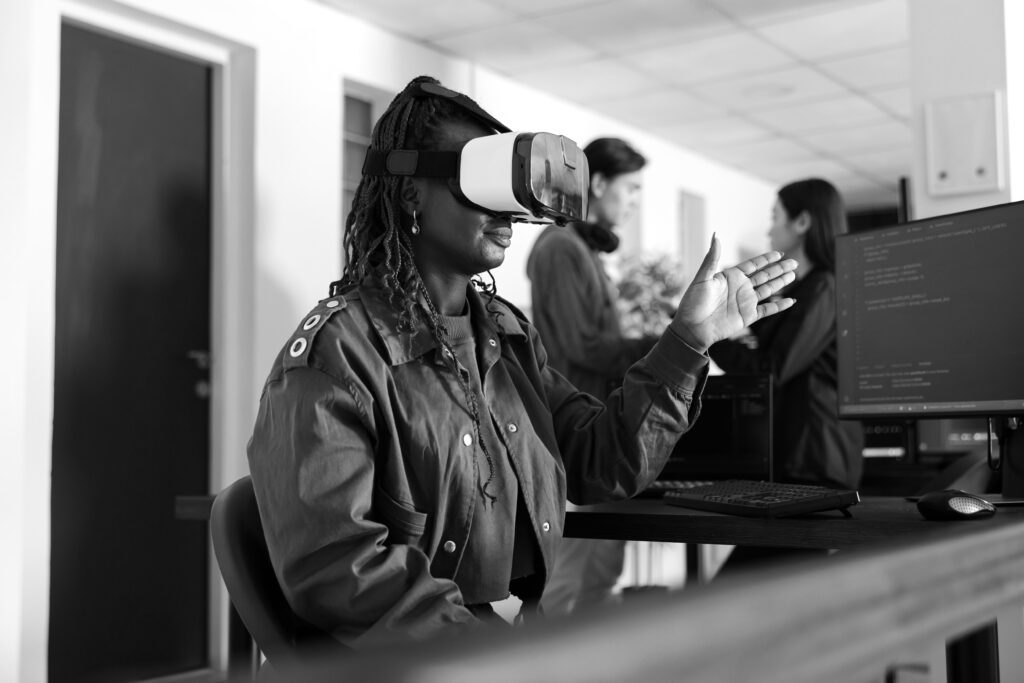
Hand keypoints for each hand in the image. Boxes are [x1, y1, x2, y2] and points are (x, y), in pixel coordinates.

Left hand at [670, 234, 796, 352]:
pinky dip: (779, 305)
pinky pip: (767, 309)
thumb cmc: (692, 303)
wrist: (691, 328)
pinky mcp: (747, 317)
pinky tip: (791, 300)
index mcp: (730, 277)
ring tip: (794, 274)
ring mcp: (745, 302)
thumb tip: (715, 235)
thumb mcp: (702, 278)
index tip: (780, 253)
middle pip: (765, 276)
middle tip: (795, 262)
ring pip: (768, 290)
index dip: (766, 259)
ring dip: (781, 283)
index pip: (753, 265)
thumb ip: (712, 258)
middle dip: (779, 269)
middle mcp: (740, 288)